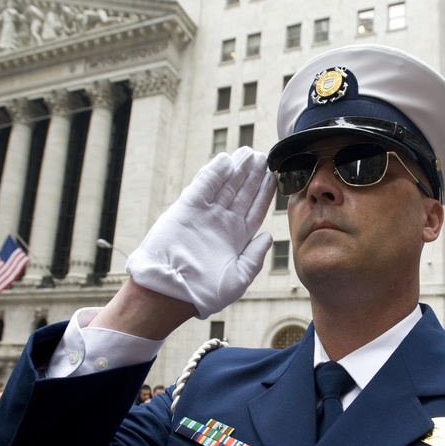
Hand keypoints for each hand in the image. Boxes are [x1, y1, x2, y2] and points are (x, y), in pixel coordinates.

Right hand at [126, 147, 274, 318]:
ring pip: (224, 186)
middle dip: (251, 175)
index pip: (254, 210)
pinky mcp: (187, 209)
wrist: (171, 292)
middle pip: (241, 194)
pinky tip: (226, 160)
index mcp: (236, 240)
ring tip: (248, 152)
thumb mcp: (239, 279)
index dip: (264, 193)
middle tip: (262, 156)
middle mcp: (221, 224)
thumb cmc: (205, 293)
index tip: (273, 176)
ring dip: (236, 169)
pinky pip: (204, 187)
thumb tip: (267, 236)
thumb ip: (255, 257)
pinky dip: (214, 173)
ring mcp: (204, 215)